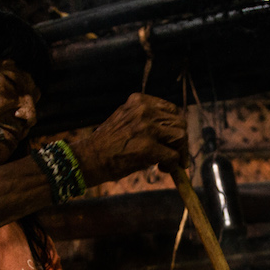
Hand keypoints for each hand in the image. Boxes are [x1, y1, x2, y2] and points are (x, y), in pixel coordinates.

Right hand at [68, 93, 188, 186]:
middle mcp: (144, 110)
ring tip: (164, 162)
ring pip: (180, 137)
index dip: (176, 126)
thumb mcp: (126, 120)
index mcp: (139, 101)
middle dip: (180, 141)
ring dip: (178, 152)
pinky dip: (172, 165)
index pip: (171, 110)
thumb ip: (146, 119)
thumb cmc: (107, 144)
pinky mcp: (148, 148)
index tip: (173, 140)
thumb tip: (171, 130)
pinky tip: (160, 168)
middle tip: (174, 155)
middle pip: (179, 122)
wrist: (89, 159)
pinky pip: (173, 156)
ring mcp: (146, 128)